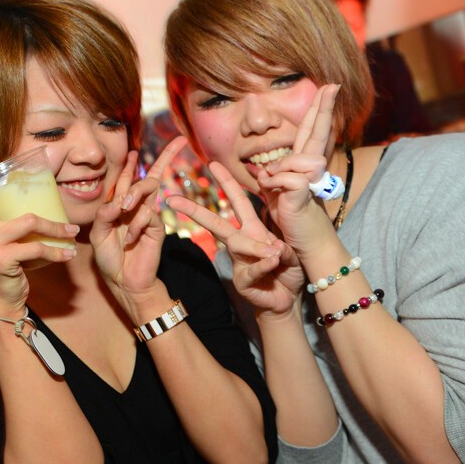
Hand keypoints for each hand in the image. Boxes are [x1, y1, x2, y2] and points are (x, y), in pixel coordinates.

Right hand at [0, 133, 78, 315]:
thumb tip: (38, 189)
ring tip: (72, 232)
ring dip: (55, 227)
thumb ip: (9, 215)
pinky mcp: (0, 260)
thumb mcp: (2, 236)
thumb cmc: (7, 262)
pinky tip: (68, 254)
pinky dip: (56, 251)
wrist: (1, 300)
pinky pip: (35, 249)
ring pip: (27, 222)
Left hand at [91, 137, 187, 303]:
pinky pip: (149, 214)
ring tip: (124, 208)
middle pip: (150, 176)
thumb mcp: (98, 234)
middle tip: (145, 152)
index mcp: (121, 206)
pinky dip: (137, 224)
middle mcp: (137, 207)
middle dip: (162, 157)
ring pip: (149, 188)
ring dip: (135, 193)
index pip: (128, 179)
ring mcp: (149, 216)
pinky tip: (130, 239)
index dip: (131, 163)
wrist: (123, 280)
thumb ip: (104, 214)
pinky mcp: (158, 227)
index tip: (134, 149)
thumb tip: (118, 200)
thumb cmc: (110, 257)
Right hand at [167, 161, 304, 315]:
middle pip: (217, 223)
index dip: (226, 182)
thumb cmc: (288, 270)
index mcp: (252, 229)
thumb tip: (273, 248)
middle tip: (174, 200)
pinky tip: (275, 262)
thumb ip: (281, 246)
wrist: (287, 299)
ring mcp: (239, 263)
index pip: (237, 201)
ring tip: (276, 252)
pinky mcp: (242, 282)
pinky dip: (264, 265)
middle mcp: (242, 243)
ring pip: (238, 245)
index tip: (212, 164)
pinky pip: (251, 270)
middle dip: (195, 211)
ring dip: (257, 247)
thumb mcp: (290, 251)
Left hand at [256, 84, 340, 255]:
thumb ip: (273, 176)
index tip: (329, 88)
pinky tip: (278, 197)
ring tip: (275, 189)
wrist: (305, 242)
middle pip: (318, 132)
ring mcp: (311, 178)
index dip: (319, 110)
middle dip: (324, 108)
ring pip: (295, 158)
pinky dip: (274, 186)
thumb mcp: (277, 192)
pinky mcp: (304, 190)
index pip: (312, 131)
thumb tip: (266, 169)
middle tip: (333, 85)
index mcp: (305, 164)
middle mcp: (313, 167)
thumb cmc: (291, 216)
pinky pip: (284, 177)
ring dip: (278, 173)